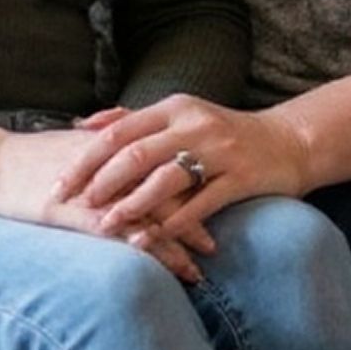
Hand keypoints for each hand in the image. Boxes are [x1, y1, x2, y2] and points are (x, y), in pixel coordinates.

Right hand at [0, 127, 217, 282]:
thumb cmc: (28, 159)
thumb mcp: (73, 147)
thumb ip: (106, 149)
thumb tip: (132, 156)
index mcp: (113, 146)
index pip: (163, 165)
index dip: (191, 186)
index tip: (212, 206)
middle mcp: (110, 166)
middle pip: (164, 191)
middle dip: (192, 220)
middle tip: (215, 244)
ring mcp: (93, 189)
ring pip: (145, 216)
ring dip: (173, 245)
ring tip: (196, 269)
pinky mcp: (72, 211)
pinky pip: (114, 231)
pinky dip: (139, 248)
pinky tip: (156, 265)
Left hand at [55, 95, 313, 243]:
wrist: (290, 141)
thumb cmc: (226, 132)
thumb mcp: (182, 115)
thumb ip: (134, 119)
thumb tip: (84, 124)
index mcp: (174, 108)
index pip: (119, 131)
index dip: (86, 159)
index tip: (59, 184)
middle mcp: (194, 125)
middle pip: (137, 153)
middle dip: (101, 182)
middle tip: (75, 206)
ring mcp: (220, 152)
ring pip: (166, 179)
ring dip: (132, 205)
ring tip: (106, 227)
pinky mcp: (241, 178)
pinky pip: (201, 203)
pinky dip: (172, 224)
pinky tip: (149, 241)